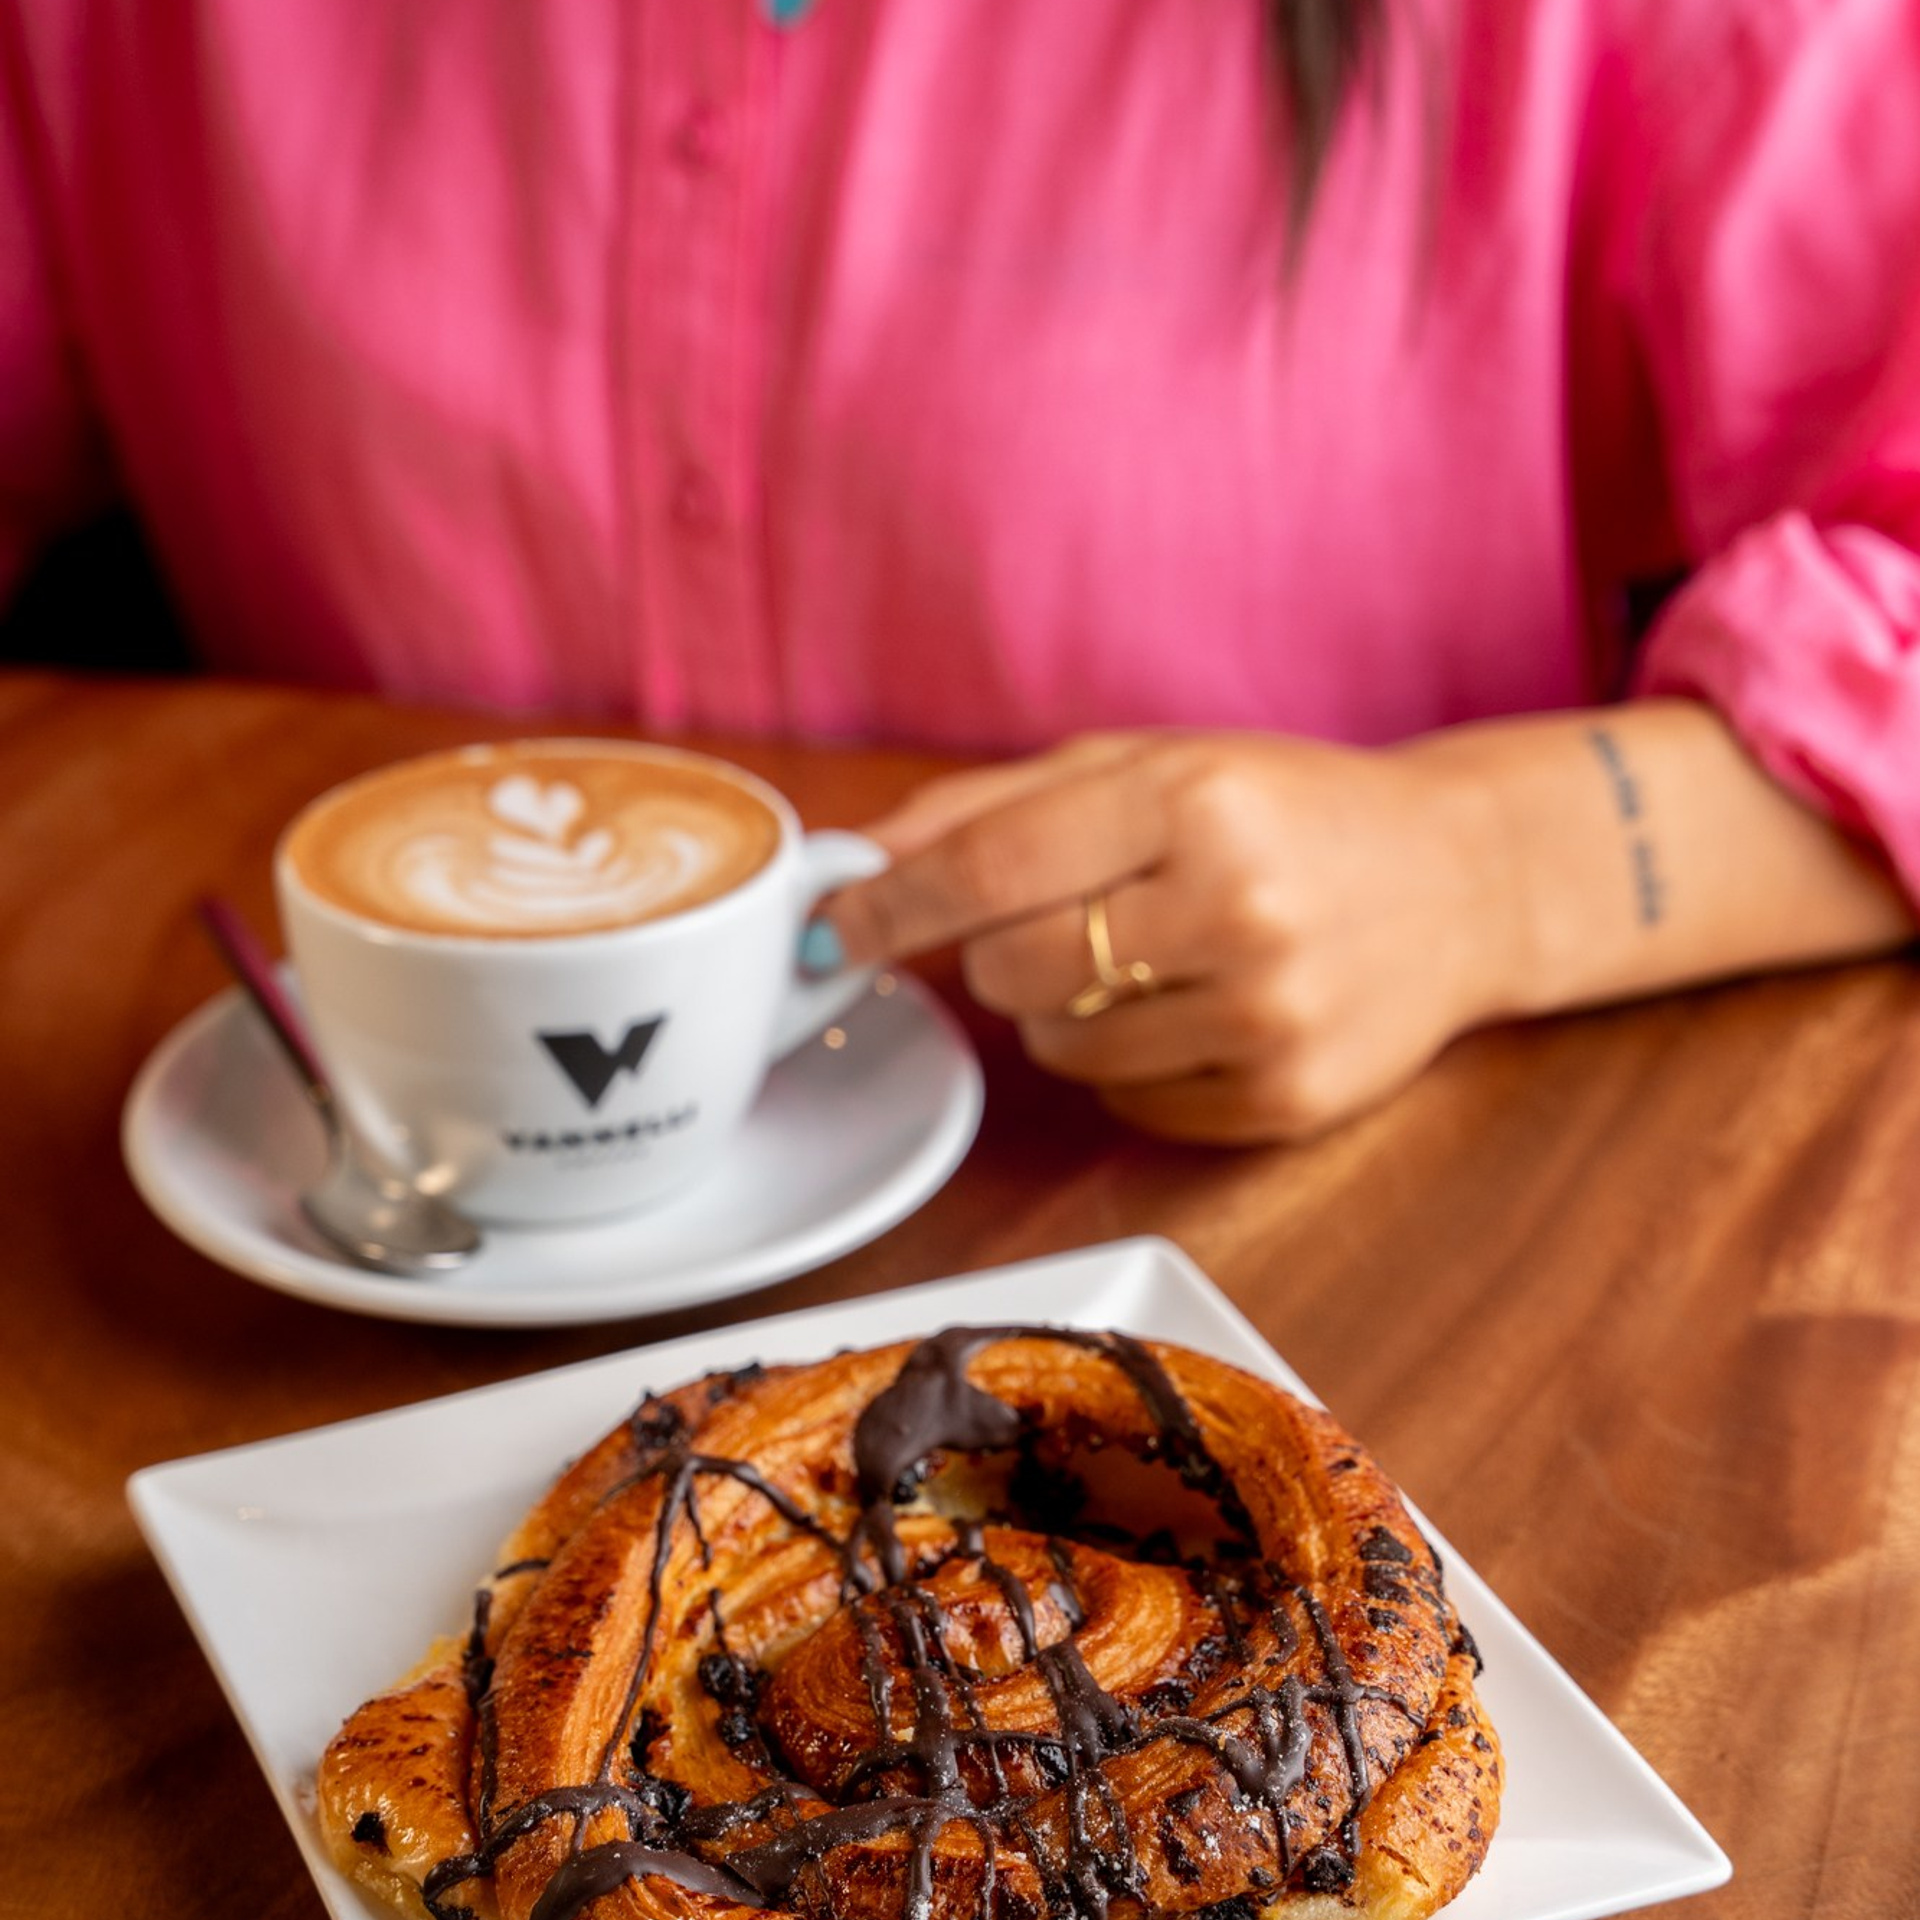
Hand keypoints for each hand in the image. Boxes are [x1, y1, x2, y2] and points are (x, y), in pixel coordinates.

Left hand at [820, 732, 1515, 1143]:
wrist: (1461, 882)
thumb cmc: (1285, 809)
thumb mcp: (1151, 765)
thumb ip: (993, 806)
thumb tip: (858, 861)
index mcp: (1196, 798)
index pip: (990, 870)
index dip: (891, 909)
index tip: (834, 929)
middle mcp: (1238, 908)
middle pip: (1011, 969)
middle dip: (997, 951)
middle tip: (1061, 917)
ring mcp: (1269, 1017)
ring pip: (1059, 1048)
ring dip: (1065, 1008)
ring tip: (1151, 955)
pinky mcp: (1286, 1102)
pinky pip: (1125, 1103)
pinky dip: (1128, 1060)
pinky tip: (1199, 1006)